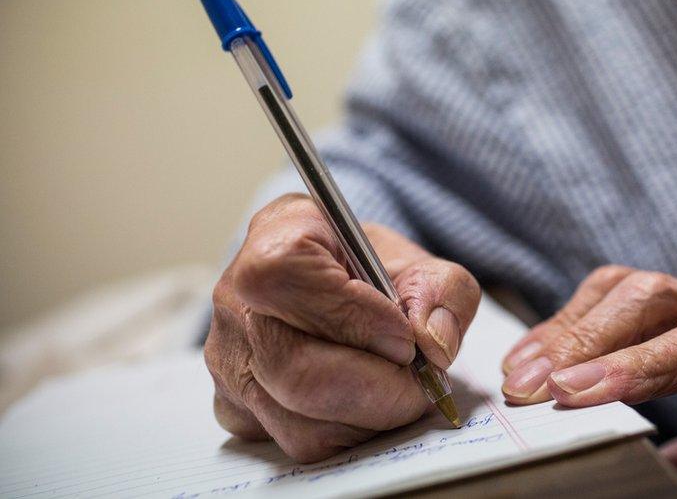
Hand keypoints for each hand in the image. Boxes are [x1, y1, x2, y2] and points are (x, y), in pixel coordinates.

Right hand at [206, 194, 479, 461]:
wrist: (342, 289)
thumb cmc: (374, 272)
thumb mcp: (422, 264)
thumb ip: (443, 293)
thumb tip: (433, 344)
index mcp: (274, 239)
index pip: (286, 278)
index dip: (351, 313)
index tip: (402, 334)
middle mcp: (236, 303)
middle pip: (292, 370)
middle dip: (378, 386)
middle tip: (419, 377)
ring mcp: (228, 362)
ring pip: (299, 422)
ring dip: (370, 416)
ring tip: (398, 388)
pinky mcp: (237, 411)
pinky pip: (298, 443)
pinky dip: (349, 433)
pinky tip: (367, 402)